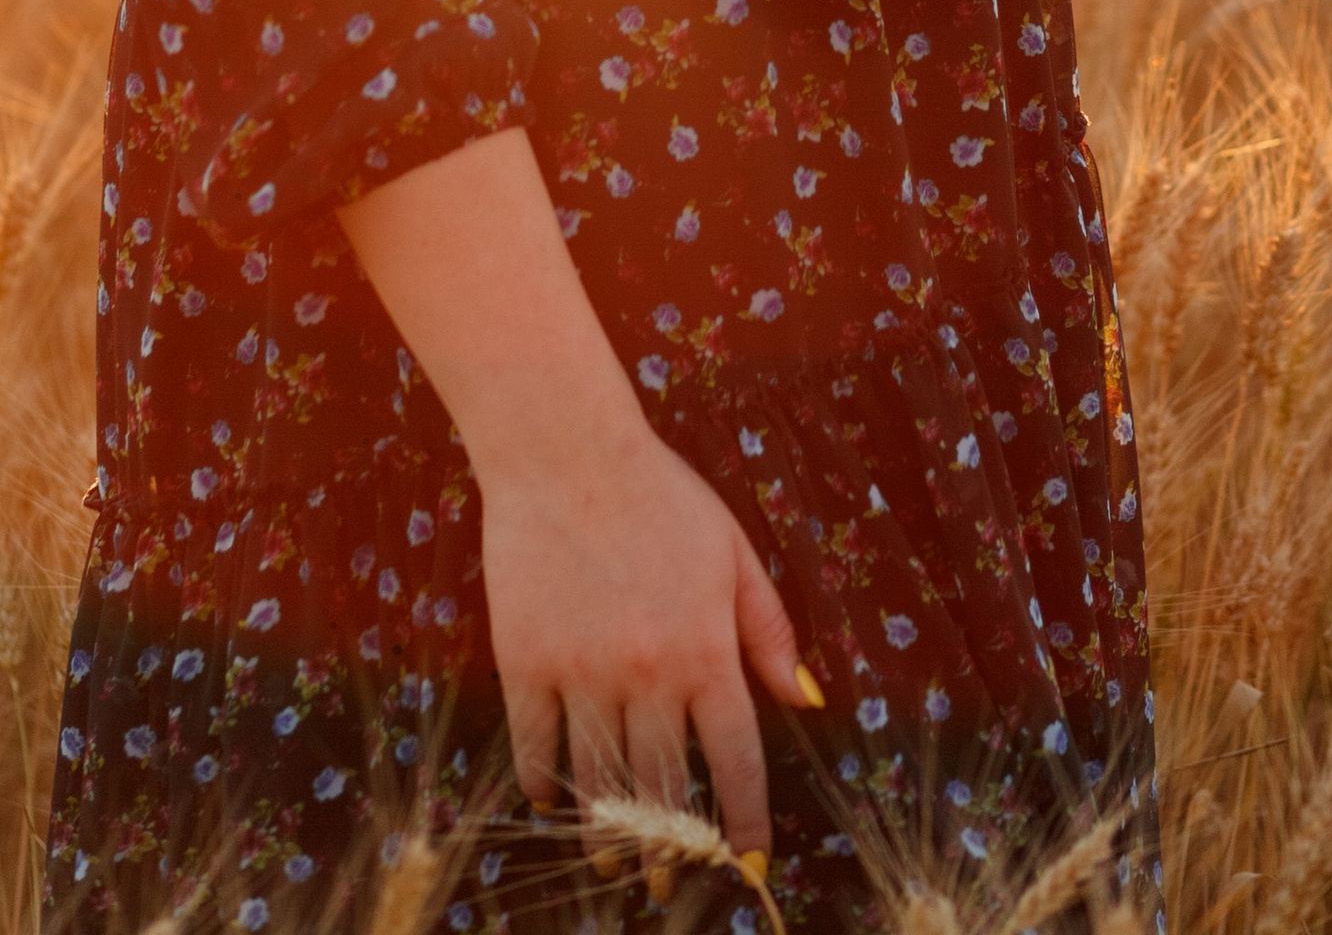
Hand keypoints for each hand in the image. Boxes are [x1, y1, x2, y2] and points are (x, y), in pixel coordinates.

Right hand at [337, 132, 814, 863]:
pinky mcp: (525, 662)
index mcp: (706, 649)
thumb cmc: (659, 495)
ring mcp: (582, 670)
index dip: (745, 821)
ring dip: (609, 832)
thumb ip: (768, 629)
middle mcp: (647, 672)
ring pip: (599, 780)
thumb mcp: (732, 551)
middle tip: (670, 883)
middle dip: (672, 848)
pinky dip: (545, 783)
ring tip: (614, 862)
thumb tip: (807, 700)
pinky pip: (535, 746)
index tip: (749, 860)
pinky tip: (555, 799)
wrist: (565, 448)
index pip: (735, 761)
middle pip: (662, 789)